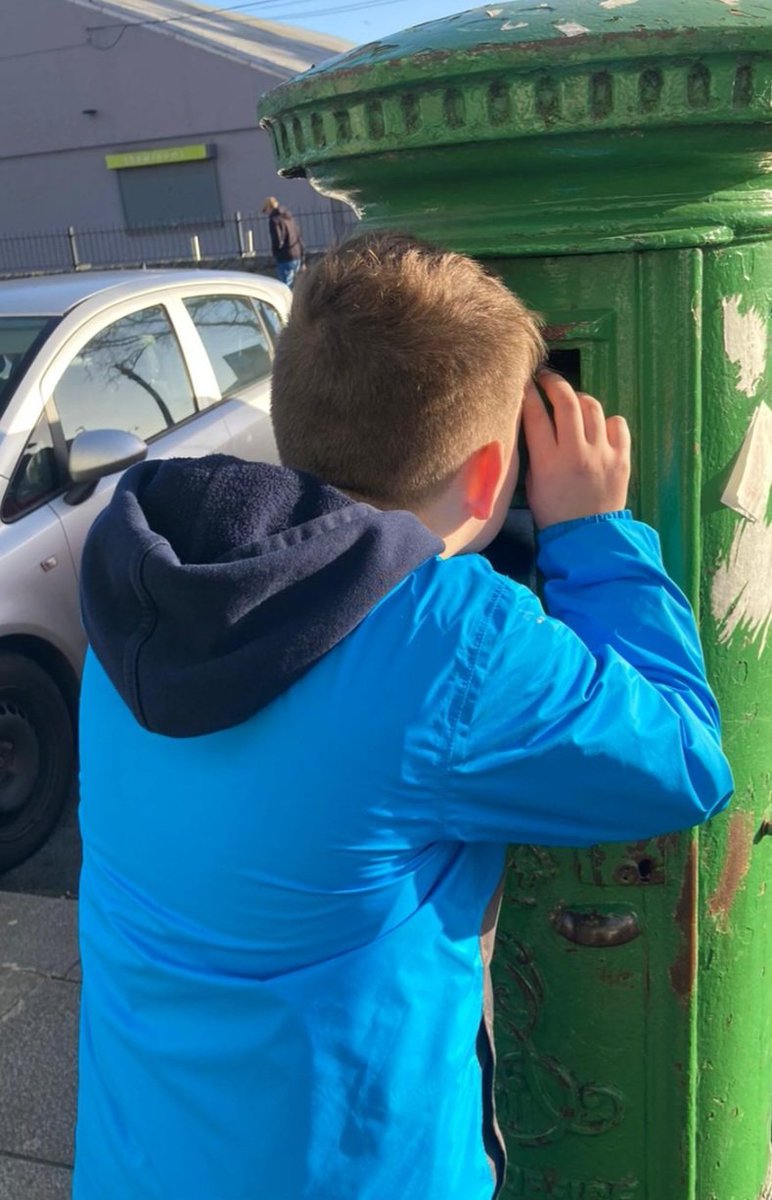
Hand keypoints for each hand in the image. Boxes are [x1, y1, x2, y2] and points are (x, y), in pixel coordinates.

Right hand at [522, 370, 629, 529]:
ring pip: (593, 407)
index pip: (535, 415)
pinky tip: (599, 427)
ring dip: (580, 399)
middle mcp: (576, 452)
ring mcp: (602, 453)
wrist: (587, 537)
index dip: (528, 394)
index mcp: (548, 461)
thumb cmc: (553, 511)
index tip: (524, 384)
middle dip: (554, 383)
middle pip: (567, 401)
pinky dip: (607, 420)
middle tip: (547, 379)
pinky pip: (618, 423)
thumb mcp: (533, 482)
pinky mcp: (622, 457)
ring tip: (574, 403)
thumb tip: (533, 420)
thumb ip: (534, 451)